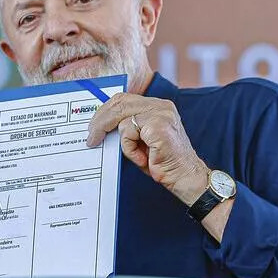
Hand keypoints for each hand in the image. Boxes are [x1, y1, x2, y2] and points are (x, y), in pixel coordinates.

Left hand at [86, 93, 209, 204]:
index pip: (123, 99)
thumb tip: (100, 126)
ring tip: (137, 156)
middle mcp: (161, 105)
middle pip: (119, 103)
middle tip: (91, 138)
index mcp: (157, 105)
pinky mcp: (158, 126)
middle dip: (100, 121)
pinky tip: (145, 159)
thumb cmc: (162, 162)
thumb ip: (127, 128)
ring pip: (122, 120)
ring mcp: (161, 114)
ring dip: (124, 142)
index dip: (105, 110)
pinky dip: (131, 150)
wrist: (185, 178)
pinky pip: (128, 134)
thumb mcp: (141, 141)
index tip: (93, 125)